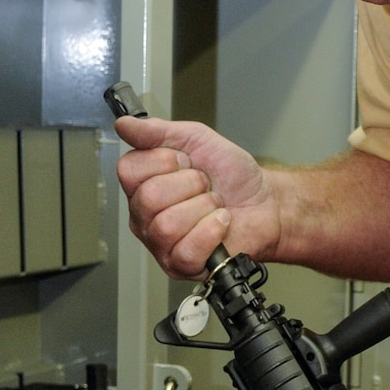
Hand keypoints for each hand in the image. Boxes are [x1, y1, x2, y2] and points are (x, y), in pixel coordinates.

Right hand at [114, 116, 281, 278]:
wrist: (265, 203)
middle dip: (190, 185)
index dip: (165, 161)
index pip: (129, 170)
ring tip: (214, 206)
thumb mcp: (197, 140)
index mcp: (142, 184)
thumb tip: (124, 124)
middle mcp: (144, 215)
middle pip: (148, 199)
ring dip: (203, 208)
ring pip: (167, 226)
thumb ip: (157, 131)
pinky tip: (220, 224)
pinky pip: (185, 250)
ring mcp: (160, 243)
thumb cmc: (231, 176)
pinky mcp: (180, 265)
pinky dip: (211, 231)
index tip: (186, 162)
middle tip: (205, 185)